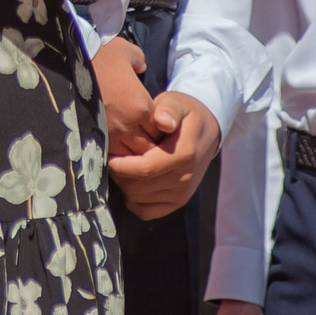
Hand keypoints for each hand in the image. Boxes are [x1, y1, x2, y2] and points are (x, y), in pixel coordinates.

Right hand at [91, 38, 156, 155]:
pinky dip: (114, 153)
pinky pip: (110, 154)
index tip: (153, 123)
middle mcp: (129, 123)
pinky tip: (111, 143)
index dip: (159, 129)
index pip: (160, 130)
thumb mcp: (126, 51)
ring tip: (126, 141)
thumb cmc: (100, 53)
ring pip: (129, 154)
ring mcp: (110, 132)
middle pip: (147, 147)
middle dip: (147, 143)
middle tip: (140, 134)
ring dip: (131, 150)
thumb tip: (141, 67)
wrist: (69, 60)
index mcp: (142, 105)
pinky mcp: (93, 134)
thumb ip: (139, 61)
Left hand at [105, 92, 219, 219]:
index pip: (145, 169)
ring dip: (125, 184)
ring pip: (139, 198)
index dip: (122, 165)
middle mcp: (185, 178)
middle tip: (113, 158)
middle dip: (119, 174)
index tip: (108, 155)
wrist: (206, 133)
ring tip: (123, 166)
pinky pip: (146, 211)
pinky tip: (132, 182)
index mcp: (184, 154)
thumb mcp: (177, 103)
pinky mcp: (178, 202)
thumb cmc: (184, 115)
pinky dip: (133, 200)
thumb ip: (168, 109)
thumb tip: (162, 121)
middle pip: (138, 186)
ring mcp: (182, 193)